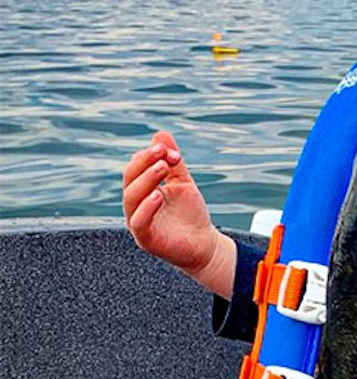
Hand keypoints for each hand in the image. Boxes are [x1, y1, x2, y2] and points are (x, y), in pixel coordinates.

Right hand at [122, 131, 235, 297]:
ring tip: (162, 168)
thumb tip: (161, 134)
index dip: (151, 155)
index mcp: (142, 191)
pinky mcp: (146, 239)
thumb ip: (173, 162)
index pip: (136, 168)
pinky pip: (138, 222)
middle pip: (129, 180)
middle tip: (163, 153)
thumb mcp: (183, 183)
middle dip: (145, 163)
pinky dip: (146, 208)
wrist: (204, 244)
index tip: (171, 151)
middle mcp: (135, 205)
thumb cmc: (190, 214)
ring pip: (131, 198)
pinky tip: (158, 196)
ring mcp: (138, 222)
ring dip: (146, 180)